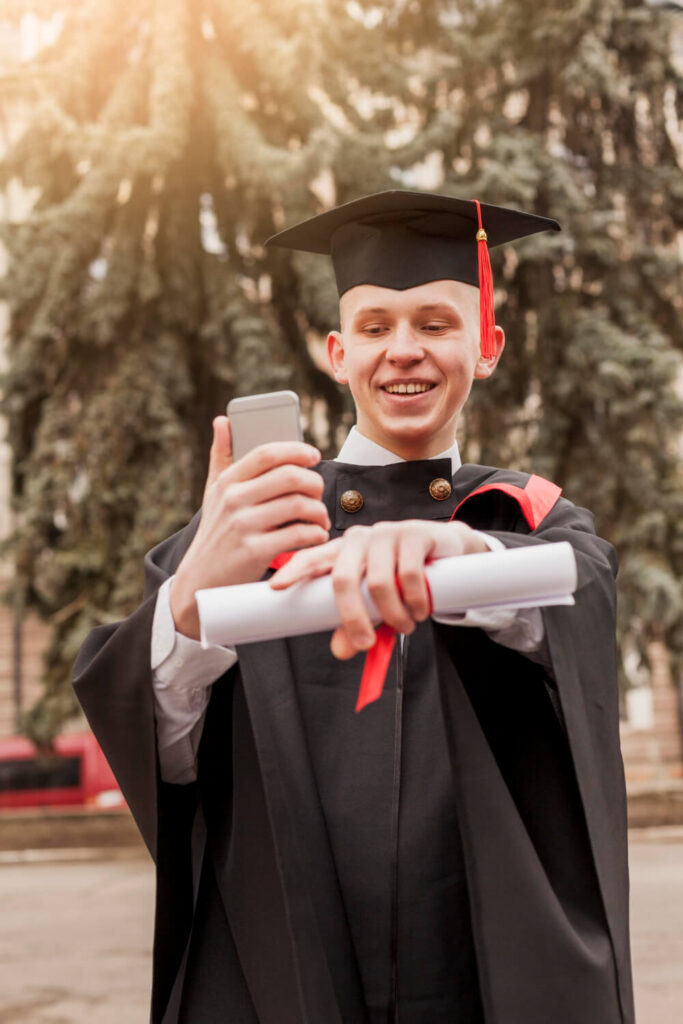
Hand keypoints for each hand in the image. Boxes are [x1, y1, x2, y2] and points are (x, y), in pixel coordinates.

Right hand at [170, 416, 330, 638]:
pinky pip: (300, 534)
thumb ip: (221, 456)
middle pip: (291, 477)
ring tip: (320, 520)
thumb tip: (222, 420)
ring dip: (320, 512)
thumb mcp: (213, 494)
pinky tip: (314, 537)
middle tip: (318, 495)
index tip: (313, 456)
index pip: (268, 453)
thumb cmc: (216, 533)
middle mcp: (234, 500)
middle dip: (315, 483)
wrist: (200, 581)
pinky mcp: (256, 551)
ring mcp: (244, 526)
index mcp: (228, 481)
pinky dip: (315, 535)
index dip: (297, 450)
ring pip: (300, 505)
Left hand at [270, 519, 488, 658]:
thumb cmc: (405, 577)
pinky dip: (415, 600)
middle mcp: (360, 540)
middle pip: (343, 579)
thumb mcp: (378, 603)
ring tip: (407, 625)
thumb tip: (341, 651)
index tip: (276, 587)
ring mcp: (386, 533)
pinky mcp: (414, 533)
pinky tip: (422, 610)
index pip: (312, 558)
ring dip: (393, 614)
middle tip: (366, 643)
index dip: (293, 570)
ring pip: (379, 582)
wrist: (448, 550)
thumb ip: (358, 623)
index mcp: (343, 553)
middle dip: (353, 618)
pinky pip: (409, 574)